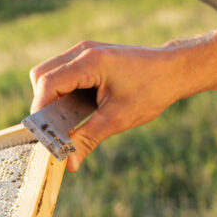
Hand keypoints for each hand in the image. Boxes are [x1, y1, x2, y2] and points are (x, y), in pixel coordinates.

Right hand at [30, 39, 186, 171]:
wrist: (176, 70)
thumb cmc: (151, 90)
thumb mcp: (118, 119)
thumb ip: (87, 139)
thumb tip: (68, 165)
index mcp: (89, 62)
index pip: (47, 83)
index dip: (40, 110)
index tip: (44, 134)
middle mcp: (83, 52)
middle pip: (41, 76)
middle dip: (43, 104)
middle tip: (56, 127)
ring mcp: (85, 52)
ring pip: (49, 74)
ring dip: (53, 98)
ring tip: (69, 119)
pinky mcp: (89, 58)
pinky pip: (63, 74)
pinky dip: (64, 93)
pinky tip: (79, 109)